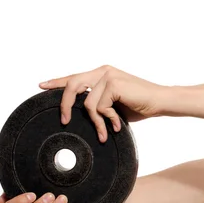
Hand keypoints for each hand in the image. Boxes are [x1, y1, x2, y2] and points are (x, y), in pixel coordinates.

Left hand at [39, 65, 168, 141]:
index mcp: (103, 73)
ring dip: (97, 122)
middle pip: (73, 85)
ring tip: (106, 131)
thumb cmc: (140, 104)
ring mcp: (108, 76)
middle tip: (64, 121)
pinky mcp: (113, 84)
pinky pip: (99, 108)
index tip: (42, 85)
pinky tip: (118, 124)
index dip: (57, 82)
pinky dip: (107, 120)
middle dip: (65, 104)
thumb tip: (80, 112)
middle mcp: (104, 71)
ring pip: (88, 104)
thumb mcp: (114, 104)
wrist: (161, 101)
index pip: (75, 76)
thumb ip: (98, 102)